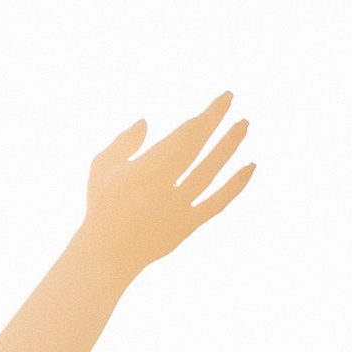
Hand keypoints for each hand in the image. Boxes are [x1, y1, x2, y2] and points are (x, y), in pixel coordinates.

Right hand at [79, 96, 252, 282]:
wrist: (106, 255)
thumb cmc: (103, 207)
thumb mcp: (100, 170)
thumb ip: (121, 143)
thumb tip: (145, 121)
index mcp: (139, 173)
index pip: (177, 141)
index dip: (200, 121)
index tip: (216, 104)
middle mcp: (160, 190)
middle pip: (194, 149)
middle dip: (214, 121)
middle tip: (230, 96)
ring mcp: (176, 210)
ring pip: (209, 173)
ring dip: (228, 147)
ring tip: (244, 123)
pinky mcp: (186, 226)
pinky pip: (217, 204)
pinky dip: (236, 186)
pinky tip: (251, 165)